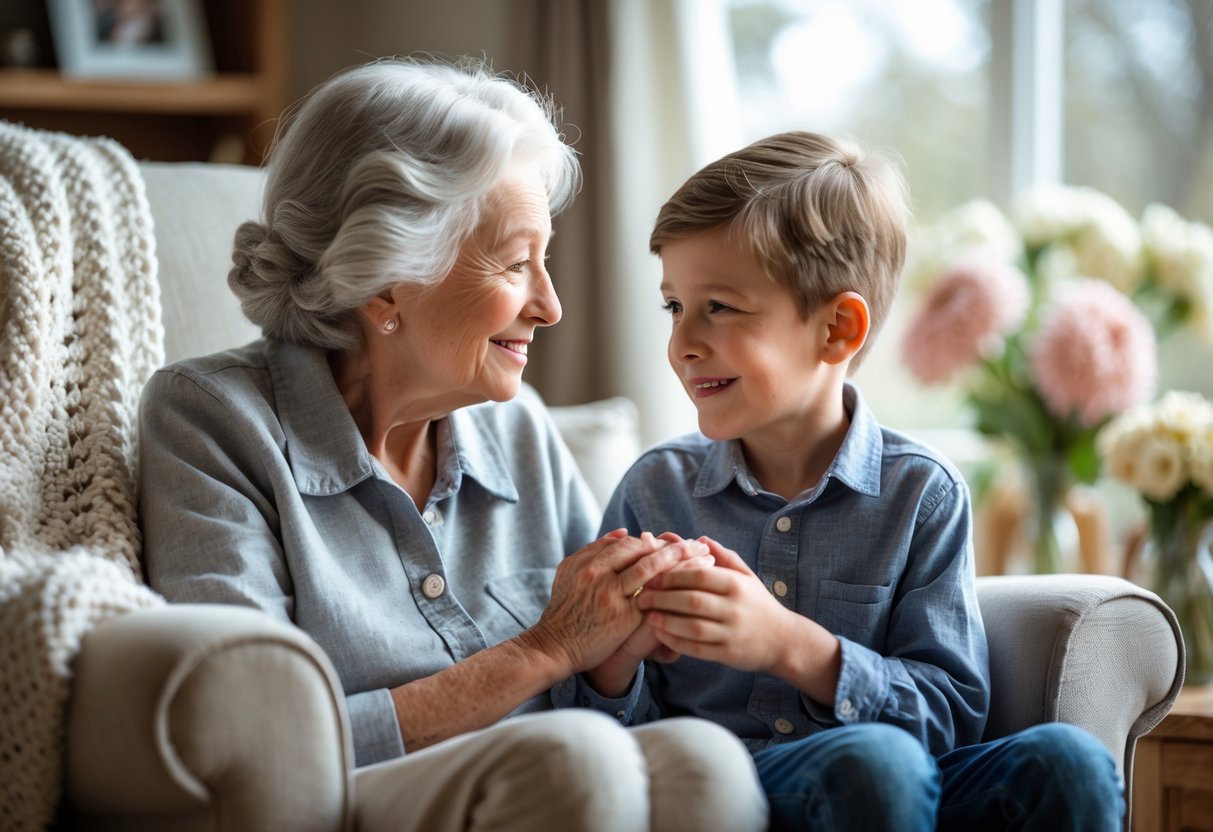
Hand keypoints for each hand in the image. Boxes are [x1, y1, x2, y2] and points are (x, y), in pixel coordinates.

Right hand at [520, 530, 710, 678]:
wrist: (554, 645)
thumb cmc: (564, 609)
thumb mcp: (570, 571)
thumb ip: (594, 550)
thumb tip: (624, 532)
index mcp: (590, 561)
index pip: (632, 543)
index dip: (658, 541)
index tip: (677, 542)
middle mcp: (600, 574)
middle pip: (646, 552)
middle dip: (677, 547)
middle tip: (700, 545)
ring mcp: (611, 595)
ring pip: (652, 570)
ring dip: (682, 562)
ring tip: (704, 561)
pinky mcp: (621, 618)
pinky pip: (653, 599)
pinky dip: (674, 591)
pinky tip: (691, 590)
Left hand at [639, 537, 796, 673]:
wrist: (783, 639)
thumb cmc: (758, 603)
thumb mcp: (746, 576)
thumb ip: (723, 556)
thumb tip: (699, 539)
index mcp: (737, 584)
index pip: (699, 575)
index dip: (672, 575)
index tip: (652, 576)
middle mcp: (735, 608)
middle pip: (692, 600)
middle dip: (662, 598)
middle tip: (642, 596)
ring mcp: (732, 632)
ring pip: (692, 627)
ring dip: (665, 621)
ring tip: (647, 616)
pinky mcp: (729, 654)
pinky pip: (697, 649)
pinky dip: (676, 642)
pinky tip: (661, 636)